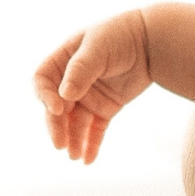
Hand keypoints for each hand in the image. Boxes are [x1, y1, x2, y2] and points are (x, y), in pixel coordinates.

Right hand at [35, 11, 154, 162]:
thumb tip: (65, 96)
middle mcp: (71, 81)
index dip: (45, 96)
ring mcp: (88, 96)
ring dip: (73, 139)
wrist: (152, 42)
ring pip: (74, 123)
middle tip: (60, 144)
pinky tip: (88, 160)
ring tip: (74, 156)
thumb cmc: (121, 36)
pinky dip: (91, 144)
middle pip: (56, 108)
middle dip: (57, 126)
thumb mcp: (98, 48)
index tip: (56, 109)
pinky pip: (95, 129)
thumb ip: (80, 70)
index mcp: (62, 61)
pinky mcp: (106, 108)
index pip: (42, 81)